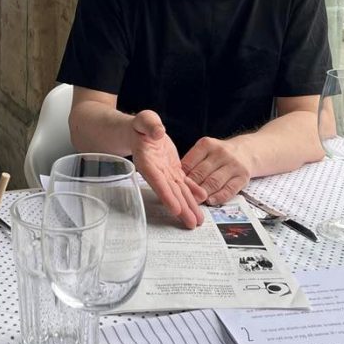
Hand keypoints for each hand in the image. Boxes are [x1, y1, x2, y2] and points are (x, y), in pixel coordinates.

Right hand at [129, 110, 205, 228]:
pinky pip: (184, 183)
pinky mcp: (173, 170)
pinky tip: (202, 198)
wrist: (141, 131)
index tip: (175, 209)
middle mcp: (156, 171)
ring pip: (178, 191)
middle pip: (170, 192)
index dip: (166, 195)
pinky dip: (192, 191)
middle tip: (192, 224)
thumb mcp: (144, 120)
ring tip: (198, 221)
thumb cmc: (141, 125)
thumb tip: (159, 132)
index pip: (157, 180)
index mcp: (147, 161)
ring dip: (188, 206)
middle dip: (181, 209)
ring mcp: (165, 172)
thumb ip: (151, 125)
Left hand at [180, 137, 251, 205]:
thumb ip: (192, 163)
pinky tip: (210, 201)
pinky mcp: (243, 176)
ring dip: (202, 194)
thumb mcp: (205, 151)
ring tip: (195, 202)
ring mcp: (233, 164)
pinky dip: (218, 197)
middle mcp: (221, 153)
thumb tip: (177, 180)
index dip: (181, 177)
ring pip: (214, 182)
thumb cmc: (219, 155)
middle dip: (190, 187)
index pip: (190, 162)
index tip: (175, 186)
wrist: (246, 151)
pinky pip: (229, 189)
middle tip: (182, 197)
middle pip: (201, 173)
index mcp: (207, 144)